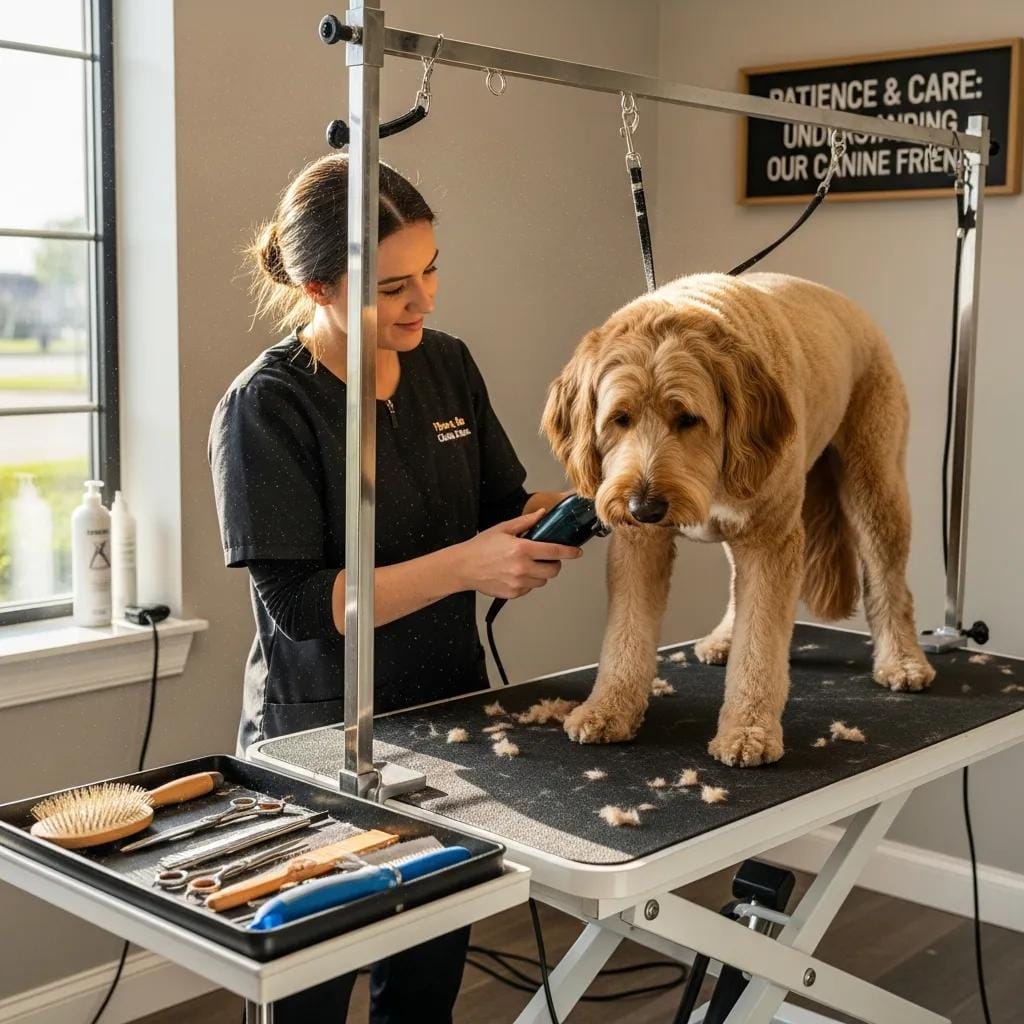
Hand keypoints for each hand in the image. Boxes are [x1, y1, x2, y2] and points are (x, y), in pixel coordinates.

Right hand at [453, 508, 582, 598]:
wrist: (463, 567)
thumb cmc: (480, 547)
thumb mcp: (503, 528)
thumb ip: (526, 522)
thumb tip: (543, 514)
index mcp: (522, 548)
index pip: (554, 551)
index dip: (569, 552)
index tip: (577, 552)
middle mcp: (522, 567)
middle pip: (553, 570)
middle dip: (553, 563)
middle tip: (545, 558)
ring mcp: (518, 583)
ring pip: (542, 581)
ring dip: (540, 573)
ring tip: (525, 565)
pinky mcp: (513, 593)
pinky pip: (529, 589)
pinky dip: (527, 582)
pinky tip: (515, 574)